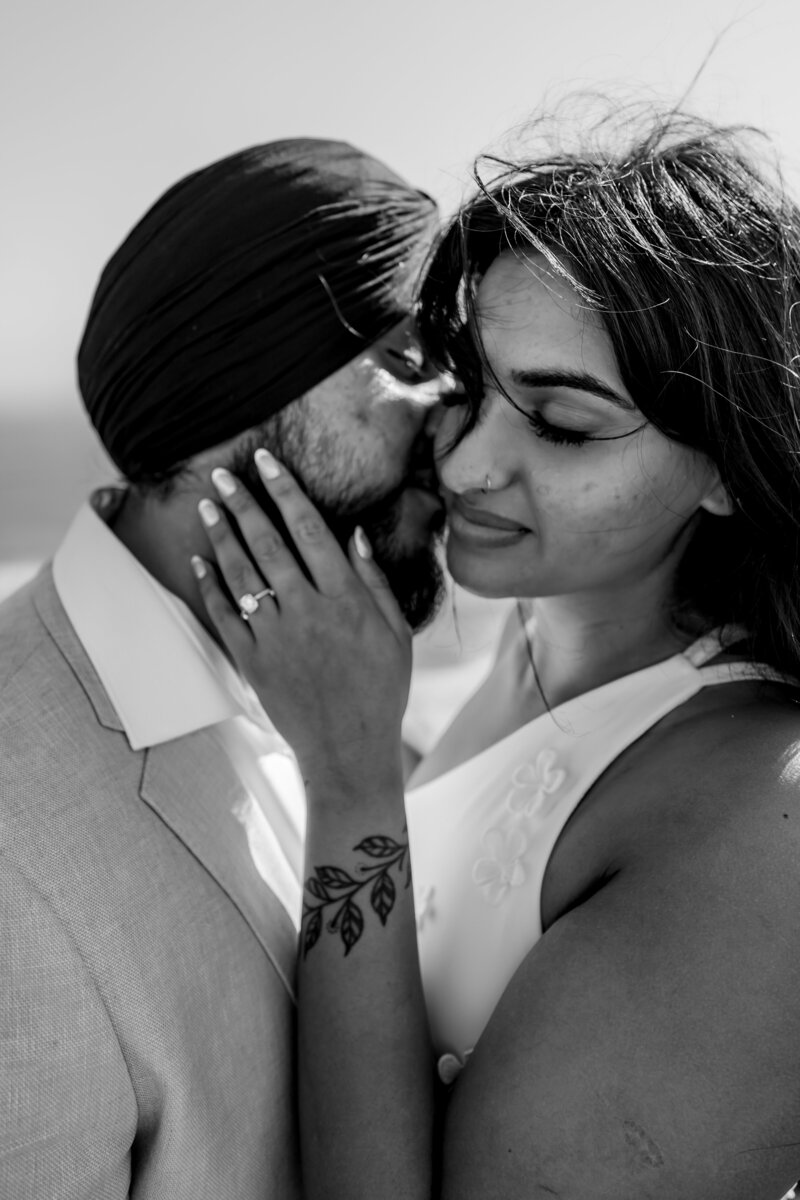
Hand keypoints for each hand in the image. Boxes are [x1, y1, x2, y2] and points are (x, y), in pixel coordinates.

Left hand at [192, 448, 411, 789]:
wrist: (350, 749)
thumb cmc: (381, 690)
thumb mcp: (396, 633)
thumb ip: (375, 581)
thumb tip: (353, 534)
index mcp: (346, 599)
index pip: (310, 530)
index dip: (286, 491)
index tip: (267, 463)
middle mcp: (307, 611)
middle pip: (268, 544)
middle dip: (243, 504)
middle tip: (222, 476)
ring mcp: (276, 637)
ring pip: (242, 574)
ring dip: (221, 536)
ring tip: (206, 507)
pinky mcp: (253, 662)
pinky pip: (225, 616)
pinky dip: (210, 587)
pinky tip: (199, 562)